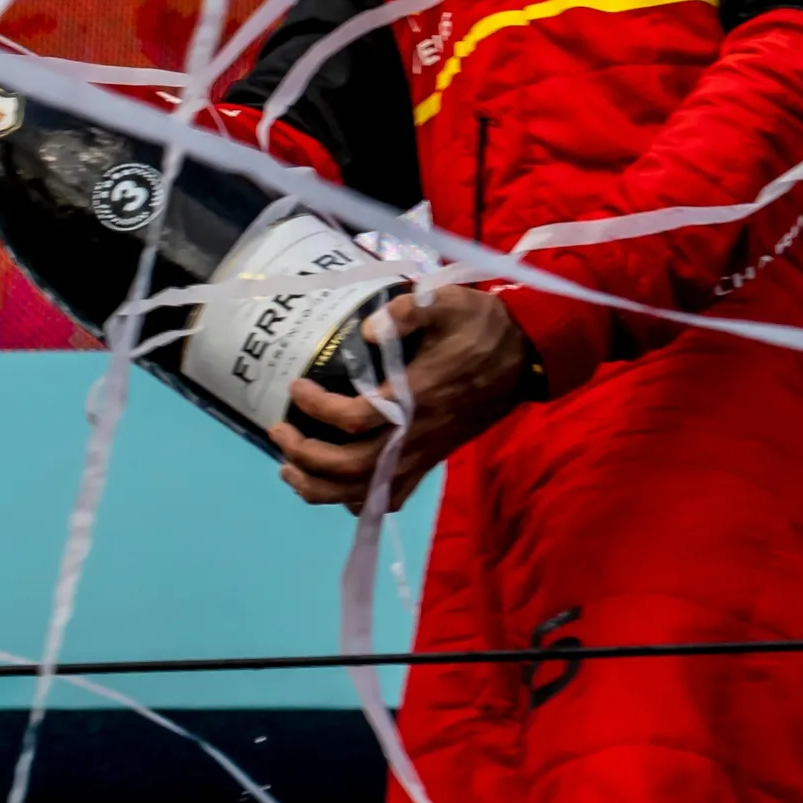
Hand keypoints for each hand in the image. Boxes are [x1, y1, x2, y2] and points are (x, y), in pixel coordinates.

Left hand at [272, 284, 538, 509]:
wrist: (524, 358)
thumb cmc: (482, 328)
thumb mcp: (449, 303)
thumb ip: (409, 311)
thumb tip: (366, 328)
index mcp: (416, 398)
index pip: (353, 418)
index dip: (317, 407)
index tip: (295, 385)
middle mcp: (415, 436)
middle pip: (350, 469)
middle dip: (306, 456)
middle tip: (278, 430)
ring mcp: (423, 454)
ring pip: (364, 492)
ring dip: (320, 487)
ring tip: (288, 469)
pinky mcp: (430, 461)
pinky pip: (390, 497)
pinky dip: (357, 500)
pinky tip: (337, 486)